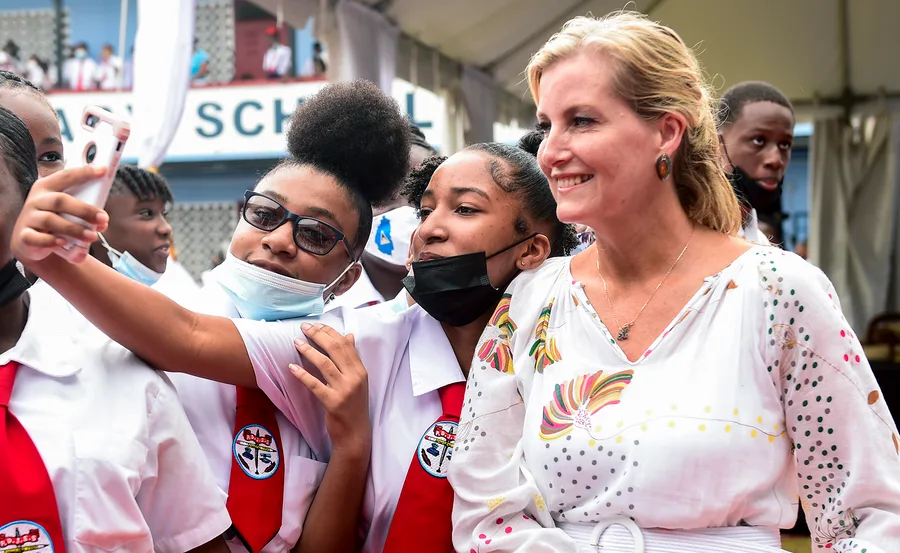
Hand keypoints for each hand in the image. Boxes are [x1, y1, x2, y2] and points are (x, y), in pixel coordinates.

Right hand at [11, 165, 108, 264]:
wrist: (29, 240)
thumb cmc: (54, 219)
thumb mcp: (65, 209)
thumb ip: (81, 209)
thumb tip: (103, 221)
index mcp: (47, 187)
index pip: (66, 176)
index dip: (84, 173)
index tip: (103, 170)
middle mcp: (36, 200)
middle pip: (60, 200)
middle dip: (84, 210)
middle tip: (103, 218)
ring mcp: (29, 217)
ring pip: (50, 220)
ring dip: (74, 229)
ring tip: (92, 236)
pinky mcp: (25, 236)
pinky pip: (37, 238)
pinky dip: (51, 241)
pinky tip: (64, 242)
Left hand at [290, 323, 370, 455]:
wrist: (355, 434)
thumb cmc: (353, 406)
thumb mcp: (357, 381)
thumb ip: (352, 359)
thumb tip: (349, 336)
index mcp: (361, 370)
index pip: (345, 344)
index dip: (330, 332)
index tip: (316, 325)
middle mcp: (355, 377)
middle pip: (335, 349)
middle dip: (318, 335)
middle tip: (304, 328)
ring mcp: (344, 390)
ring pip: (324, 364)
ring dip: (308, 351)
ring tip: (296, 342)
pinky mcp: (332, 402)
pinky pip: (314, 384)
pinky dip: (302, 374)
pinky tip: (292, 367)